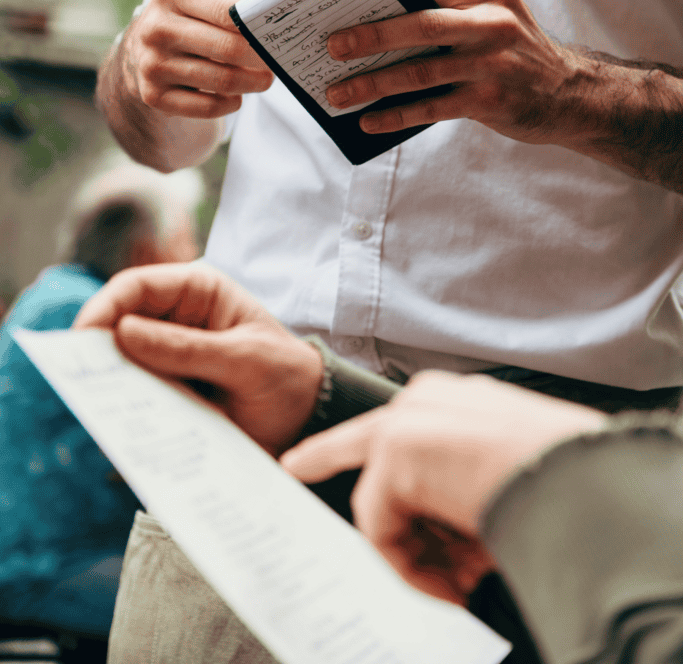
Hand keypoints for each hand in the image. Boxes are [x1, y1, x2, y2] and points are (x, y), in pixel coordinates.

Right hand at [74, 262, 322, 455]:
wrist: (309, 421)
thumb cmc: (287, 375)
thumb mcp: (245, 359)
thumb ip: (188, 348)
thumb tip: (123, 332)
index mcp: (198, 292)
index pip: (137, 286)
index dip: (106, 306)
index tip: (84, 336)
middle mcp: (176, 320)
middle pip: (119, 324)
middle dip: (98, 349)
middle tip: (79, 377)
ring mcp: (168, 358)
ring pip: (122, 364)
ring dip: (108, 383)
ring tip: (97, 405)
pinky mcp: (168, 393)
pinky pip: (135, 397)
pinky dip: (124, 410)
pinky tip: (119, 428)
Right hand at [123, 0, 273, 118]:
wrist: (147, 47)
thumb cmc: (194, 17)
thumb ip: (241, 2)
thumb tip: (271, 22)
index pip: (227, 12)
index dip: (257, 27)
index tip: (275, 37)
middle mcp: (157, 27)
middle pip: (229, 49)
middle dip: (261, 59)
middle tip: (276, 63)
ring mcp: (152, 63)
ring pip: (222, 81)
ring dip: (252, 83)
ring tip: (263, 80)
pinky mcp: (153, 95)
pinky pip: (208, 107)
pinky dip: (230, 103)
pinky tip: (235, 96)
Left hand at [282, 371, 604, 603]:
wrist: (580, 477)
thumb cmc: (564, 478)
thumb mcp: (511, 479)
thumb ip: (467, 493)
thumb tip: (456, 542)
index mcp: (462, 400)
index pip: (405, 424)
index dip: (377, 451)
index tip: (325, 451)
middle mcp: (429, 399)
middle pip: (362, 438)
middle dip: (325, 453)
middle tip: (294, 465)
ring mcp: (408, 420)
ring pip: (382, 502)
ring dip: (415, 553)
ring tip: (462, 581)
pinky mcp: (394, 450)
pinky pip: (381, 528)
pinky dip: (411, 566)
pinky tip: (452, 582)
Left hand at [325, 0, 585, 142]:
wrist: (571, 93)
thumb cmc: (516, 48)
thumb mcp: (492, 8)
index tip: (339, 6)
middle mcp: (492, 22)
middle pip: (419, 25)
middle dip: (369, 36)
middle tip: (331, 47)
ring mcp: (493, 64)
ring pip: (419, 72)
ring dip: (373, 84)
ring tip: (339, 94)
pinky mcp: (491, 101)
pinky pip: (431, 108)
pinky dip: (396, 115)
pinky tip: (369, 120)